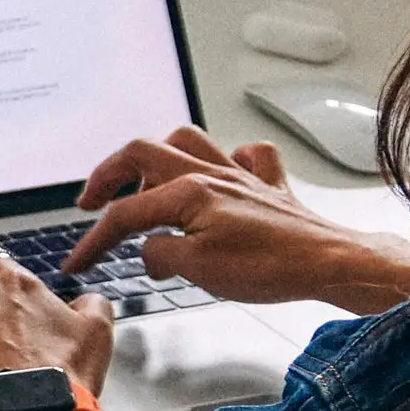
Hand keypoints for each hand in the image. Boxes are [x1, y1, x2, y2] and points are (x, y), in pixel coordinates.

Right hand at [63, 126, 409, 314]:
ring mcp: (241, 176)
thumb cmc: (272, 267)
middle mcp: (211, 174)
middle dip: (108, 175)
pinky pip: (248, 155)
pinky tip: (222, 176)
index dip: (93, 239)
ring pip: (189, 141)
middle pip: (143, 153)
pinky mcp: (269, 187)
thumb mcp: (197, 269)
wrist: (332, 264)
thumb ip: (159, 254)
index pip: (125, 214)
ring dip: (160, 156)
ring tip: (146, 182)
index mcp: (188, 191)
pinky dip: (231, 159)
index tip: (78, 261)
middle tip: (92, 202)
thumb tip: (149, 250)